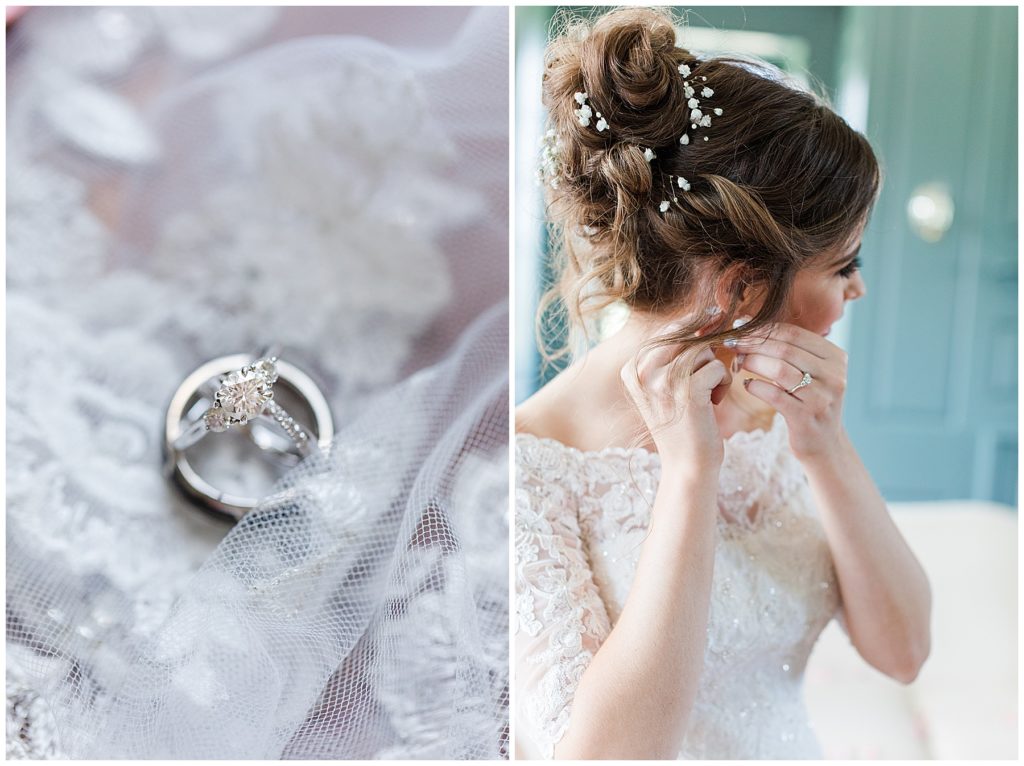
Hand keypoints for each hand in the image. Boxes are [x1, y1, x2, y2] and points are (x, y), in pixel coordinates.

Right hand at [620, 323, 729, 475]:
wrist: (687, 466)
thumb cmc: (682, 424)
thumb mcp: (665, 386)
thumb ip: (674, 354)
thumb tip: (707, 315)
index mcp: (631, 369)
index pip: (668, 331)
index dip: (693, 332)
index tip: (705, 341)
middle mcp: (643, 372)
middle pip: (686, 336)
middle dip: (705, 351)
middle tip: (708, 375)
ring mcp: (664, 381)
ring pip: (703, 351)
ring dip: (714, 370)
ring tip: (707, 394)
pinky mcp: (688, 390)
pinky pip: (717, 367)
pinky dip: (723, 383)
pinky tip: (714, 403)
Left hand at [732, 322, 848, 461]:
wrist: (824, 444)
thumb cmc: (809, 401)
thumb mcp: (812, 372)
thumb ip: (792, 349)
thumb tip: (750, 322)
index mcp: (836, 358)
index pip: (795, 334)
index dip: (764, 328)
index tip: (740, 326)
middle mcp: (834, 375)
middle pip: (785, 349)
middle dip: (754, 344)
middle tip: (733, 343)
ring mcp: (822, 397)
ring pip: (779, 370)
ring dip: (753, 362)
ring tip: (738, 361)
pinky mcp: (806, 417)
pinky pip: (774, 395)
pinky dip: (756, 386)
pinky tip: (746, 384)